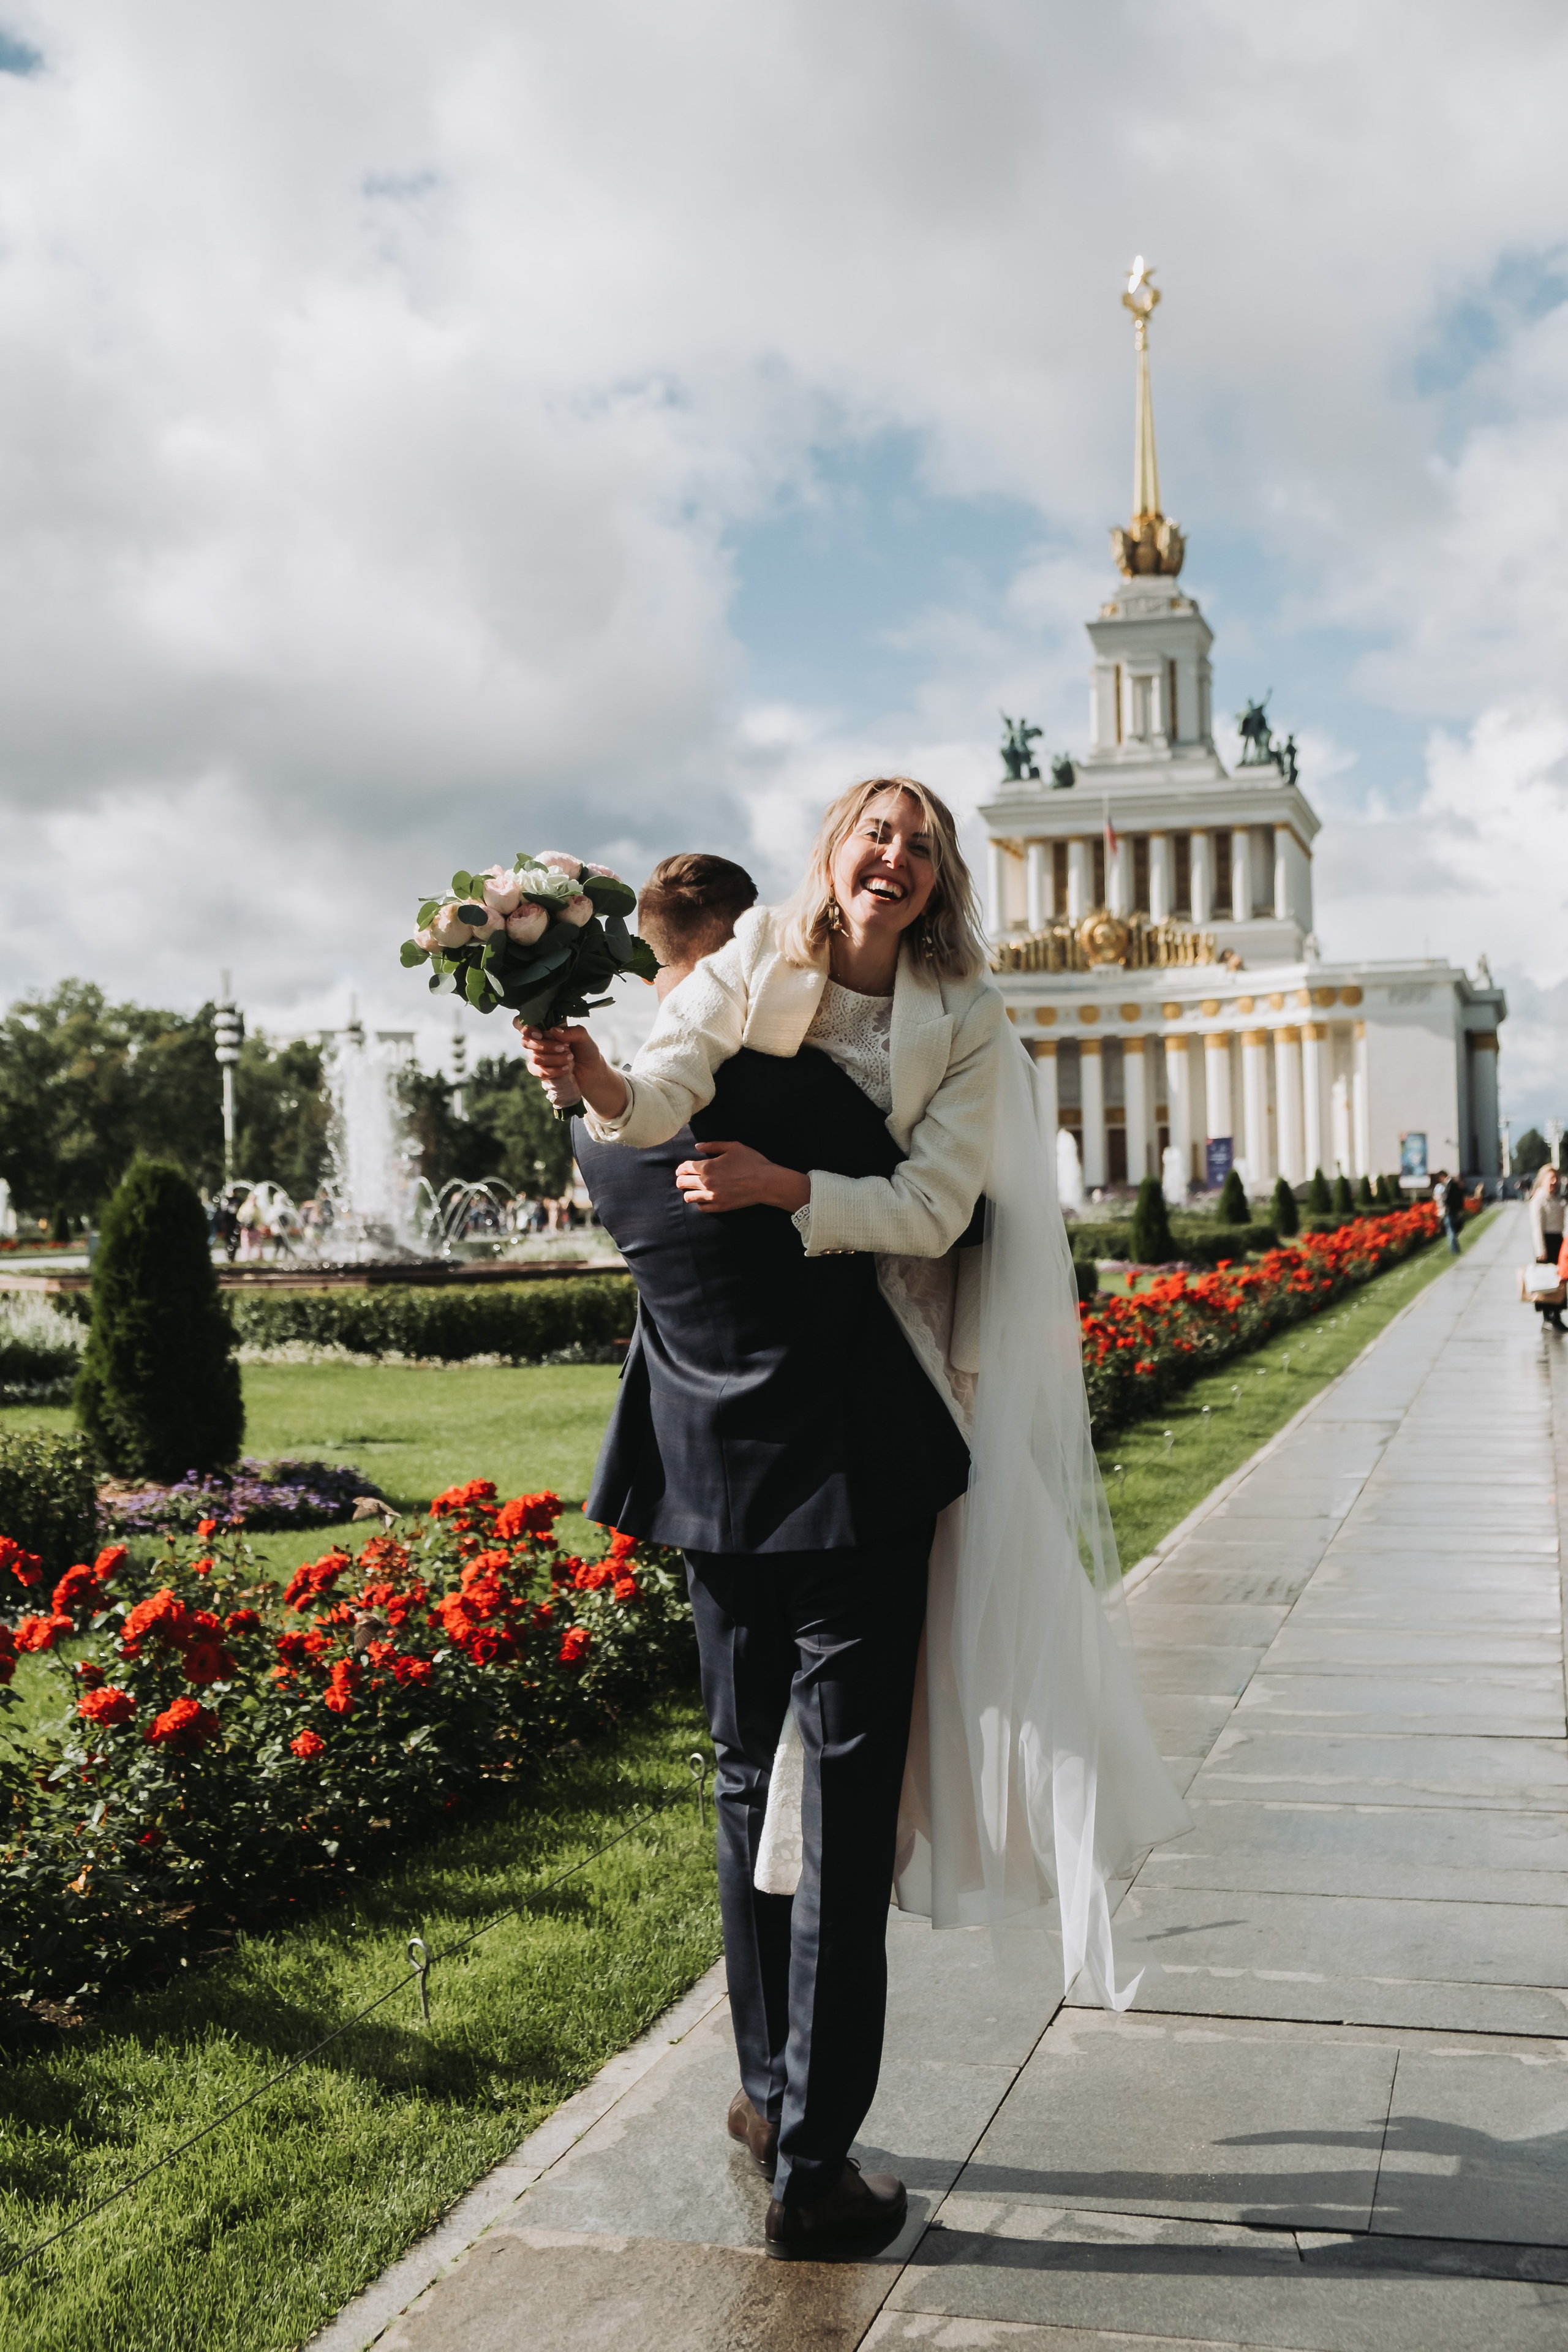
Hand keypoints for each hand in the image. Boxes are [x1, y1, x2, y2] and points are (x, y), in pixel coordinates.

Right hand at [516, 1021, 628, 1119]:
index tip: (540, 1033)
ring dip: (553, 1059)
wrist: (592, 1072)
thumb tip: (553, 1031)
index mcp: (545, 1027)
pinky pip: (538, 1071)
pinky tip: (565, 1069)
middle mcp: (537, 1041)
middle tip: (564, 1047)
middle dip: (545, 1046)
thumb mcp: (583, 1037)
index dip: (523, 1027)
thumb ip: (571, 1031)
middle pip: (525, 1041)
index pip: (521, 1023)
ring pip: (534, 1057)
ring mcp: (537, 1056)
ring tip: (569, 1058)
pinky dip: (552, 1071)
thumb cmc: (586, 1050)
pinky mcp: (540, 1071)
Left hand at [675, 1140, 809, 1215]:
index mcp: (708, 1166)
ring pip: (689, 1197)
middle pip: (682, 1183)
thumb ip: (713, 1145)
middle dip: (681, 1180)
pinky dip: (699, 1203)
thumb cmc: (752, 1162)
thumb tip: (697, 1147)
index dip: (681, 1168)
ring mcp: (712, 1196)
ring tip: (692, 1190)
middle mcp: (706, 1182)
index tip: (682, 1169)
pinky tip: (703, 1198)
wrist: (766, 1182)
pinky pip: (701, 1208)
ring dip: (688, 1192)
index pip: (685, 1167)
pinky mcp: (719, 1207)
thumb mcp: (733, 1147)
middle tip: (683, 1179)